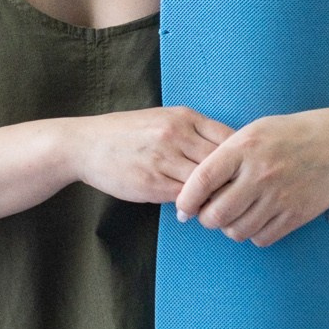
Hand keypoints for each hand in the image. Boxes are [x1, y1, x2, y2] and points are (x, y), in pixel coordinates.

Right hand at [70, 106, 230, 204]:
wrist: (85, 144)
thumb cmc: (127, 133)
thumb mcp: (163, 120)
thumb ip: (194, 133)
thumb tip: (228, 156)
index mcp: (184, 117)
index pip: (231, 138)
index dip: (242, 159)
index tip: (243, 173)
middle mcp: (177, 134)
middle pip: (224, 162)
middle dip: (234, 181)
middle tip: (238, 196)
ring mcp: (164, 158)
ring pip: (207, 183)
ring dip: (215, 198)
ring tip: (217, 207)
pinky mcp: (152, 182)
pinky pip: (186, 198)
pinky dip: (194, 206)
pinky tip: (193, 211)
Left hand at [174, 106, 328, 245]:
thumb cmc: (287, 136)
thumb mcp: (253, 132)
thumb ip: (224, 155)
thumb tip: (194, 187)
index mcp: (244, 148)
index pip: (203, 180)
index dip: (186, 199)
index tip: (182, 208)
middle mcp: (260, 173)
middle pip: (216, 214)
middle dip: (206, 219)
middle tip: (207, 214)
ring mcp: (280, 196)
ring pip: (237, 231)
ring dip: (229, 228)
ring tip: (232, 216)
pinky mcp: (296, 215)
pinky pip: (262, 238)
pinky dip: (253, 235)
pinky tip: (255, 220)